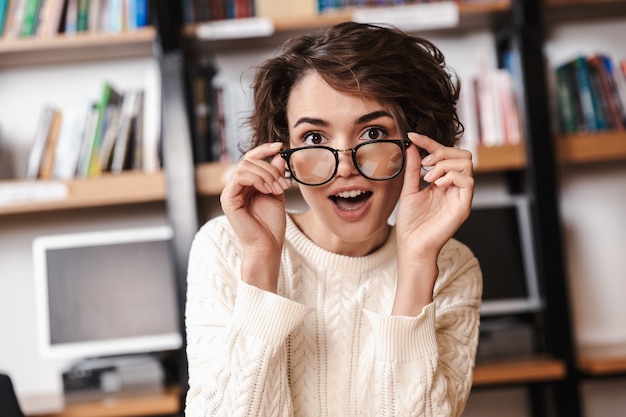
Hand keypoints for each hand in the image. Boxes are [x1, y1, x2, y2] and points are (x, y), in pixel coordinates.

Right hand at [220, 142, 288, 291]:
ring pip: (244, 166)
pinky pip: (240, 177)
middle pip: (248, 160)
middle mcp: (235, 187)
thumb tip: (278, 155)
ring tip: (277, 188)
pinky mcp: (228, 200)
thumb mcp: (277, 193)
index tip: (280, 146)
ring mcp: (230, 193)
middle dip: (269, 167)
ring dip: (265, 174)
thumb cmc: (271, 225)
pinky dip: (257, 179)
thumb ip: (276, 174)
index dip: (264, 150)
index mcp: (245, 185)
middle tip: (282, 182)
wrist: (268, 246)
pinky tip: (267, 189)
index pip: (250, 159)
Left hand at [392, 132, 473, 314]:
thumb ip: (412, 168)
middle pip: (462, 154)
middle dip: (442, 152)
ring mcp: (461, 195)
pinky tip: (437, 184)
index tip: (413, 137)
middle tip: (425, 164)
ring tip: (429, 177)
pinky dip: (451, 175)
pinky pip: (467, 180)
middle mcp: (455, 187)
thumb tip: (412, 147)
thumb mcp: (409, 189)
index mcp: (443, 182)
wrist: (412, 244)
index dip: (429, 142)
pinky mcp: (464, 205)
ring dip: (445, 164)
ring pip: (467, 163)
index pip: (444, 154)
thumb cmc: (411, 222)